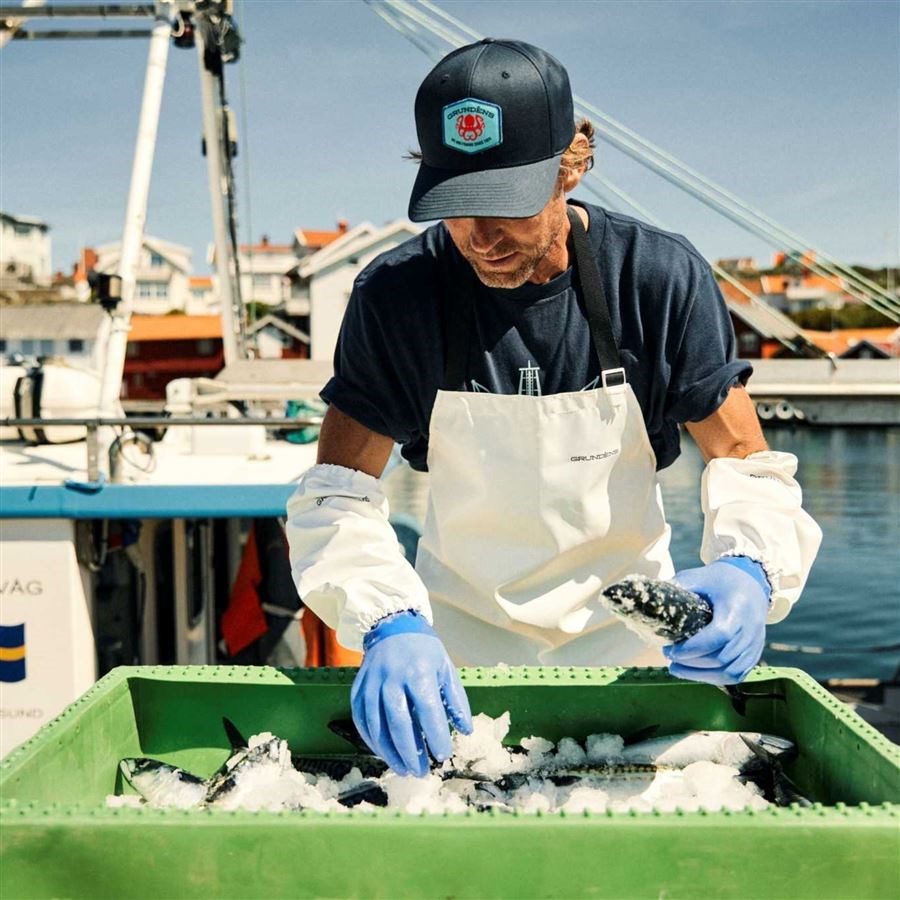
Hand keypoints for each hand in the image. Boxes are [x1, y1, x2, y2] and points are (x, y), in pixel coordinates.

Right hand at [351, 611, 472, 776]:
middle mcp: (392, 679)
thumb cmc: (423, 650)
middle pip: (399, 722)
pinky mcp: (358, 690)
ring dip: (390, 752)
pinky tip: (384, 752)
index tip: (442, 755)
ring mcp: (371, 684)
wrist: (392, 626)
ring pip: (377, 725)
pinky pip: (361, 720)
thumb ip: (456, 700)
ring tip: (404, 768)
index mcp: (418, 672)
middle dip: (410, 752)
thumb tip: (466, 730)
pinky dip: (372, 741)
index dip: (435, 736)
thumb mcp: (446, 668)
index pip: (428, 711)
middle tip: (420, 771)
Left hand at [664, 557, 770, 685]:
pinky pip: (738, 674)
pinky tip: (697, 672)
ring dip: (702, 675)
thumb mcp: (697, 577)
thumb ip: (677, 589)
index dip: (692, 648)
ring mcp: (755, 643)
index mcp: (736, 608)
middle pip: (722, 658)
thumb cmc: (719, 580)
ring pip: (730, 672)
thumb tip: (649, 601)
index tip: (670, 650)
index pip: (718, 635)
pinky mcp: (755, 653)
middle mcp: (750, 629)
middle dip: (691, 664)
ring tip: (678, 669)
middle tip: (669, 658)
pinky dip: (716, 678)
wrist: (751, 581)